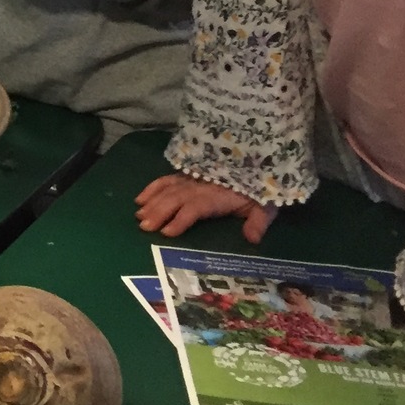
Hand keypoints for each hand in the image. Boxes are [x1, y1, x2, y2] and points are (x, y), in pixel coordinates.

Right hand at [134, 174, 276, 243]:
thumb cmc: (260, 191)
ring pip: (167, 189)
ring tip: (139, 215)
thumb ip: (258, 222)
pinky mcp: (187, 174)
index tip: (167, 232)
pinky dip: (152, 187)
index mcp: (217, 197)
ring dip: (152, 202)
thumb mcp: (266, 207)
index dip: (181, 219)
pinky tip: (140, 198)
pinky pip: (166, 179)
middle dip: (158, 212)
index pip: (195, 207)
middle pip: (175, 198)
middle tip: (144, 226)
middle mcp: (200, 186)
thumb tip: (252, 239)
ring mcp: (191, 179)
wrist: (259, 165)